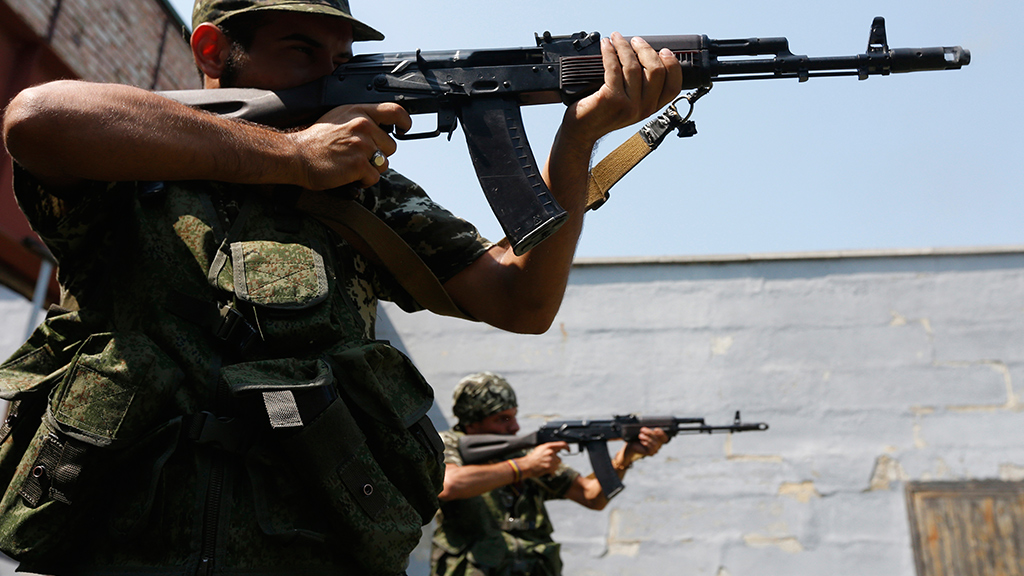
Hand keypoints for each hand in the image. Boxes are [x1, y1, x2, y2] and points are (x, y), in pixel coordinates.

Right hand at [290, 102, 412, 189]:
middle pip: (391, 146)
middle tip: (357, 156)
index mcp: (358, 112)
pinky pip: (374, 178)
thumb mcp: (339, 118)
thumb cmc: (315, 140)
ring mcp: (362, 145)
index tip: (404, 128)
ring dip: (371, 169)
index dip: (404, 122)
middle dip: (378, 154)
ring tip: (351, 165)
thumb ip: (361, 120)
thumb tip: (382, 129)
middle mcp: (363, 125)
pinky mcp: (359, 164)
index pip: (394, 111)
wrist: (295, 155)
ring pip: (384, 163)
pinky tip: (348, 175)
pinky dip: (363, 181)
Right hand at [517, 441, 568, 477]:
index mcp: (548, 446)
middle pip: (559, 458)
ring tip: (545, 465)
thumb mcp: (541, 448)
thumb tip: (559, 448)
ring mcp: (550, 460)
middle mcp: (550, 452)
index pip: (562, 444)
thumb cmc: (534, 457)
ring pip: (557, 464)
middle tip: (546, 462)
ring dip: (553, 465)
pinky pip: (555, 469)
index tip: (568, 450)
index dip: (567, 447)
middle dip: (554, 461)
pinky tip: (545, 468)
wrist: (527, 465)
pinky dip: (551, 470)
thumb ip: (550, 448)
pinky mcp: (550, 467)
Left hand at [562, 33, 682, 145]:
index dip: (672, 65)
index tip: (664, 51)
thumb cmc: (604, 113)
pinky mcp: (611, 99)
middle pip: (656, 71)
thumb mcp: (630, 103)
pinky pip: (613, 68)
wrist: (583, 130)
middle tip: (635, 40)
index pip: (673, 86)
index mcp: (651, 109)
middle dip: (646, 50)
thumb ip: (641, 87)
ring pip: (633, 66)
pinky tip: (606, 45)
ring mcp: (629, 105)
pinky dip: (609, 52)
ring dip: (624, 47)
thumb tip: (645, 54)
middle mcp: (644, 109)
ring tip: (616, 38)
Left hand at [623, 426, 668, 459]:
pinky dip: (646, 443)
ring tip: (640, 435)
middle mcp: (659, 444)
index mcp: (659, 438)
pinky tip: (641, 441)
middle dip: (650, 433)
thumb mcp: (645, 432)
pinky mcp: (651, 453)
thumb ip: (649, 430)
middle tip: (642, 429)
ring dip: (646, 438)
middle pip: (658, 439)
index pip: (665, 437)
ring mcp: (655, 449)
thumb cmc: (640, 437)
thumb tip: (650, 428)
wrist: (633, 445)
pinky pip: (650, 448)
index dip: (661, 433)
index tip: (655, 429)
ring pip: (654, 443)